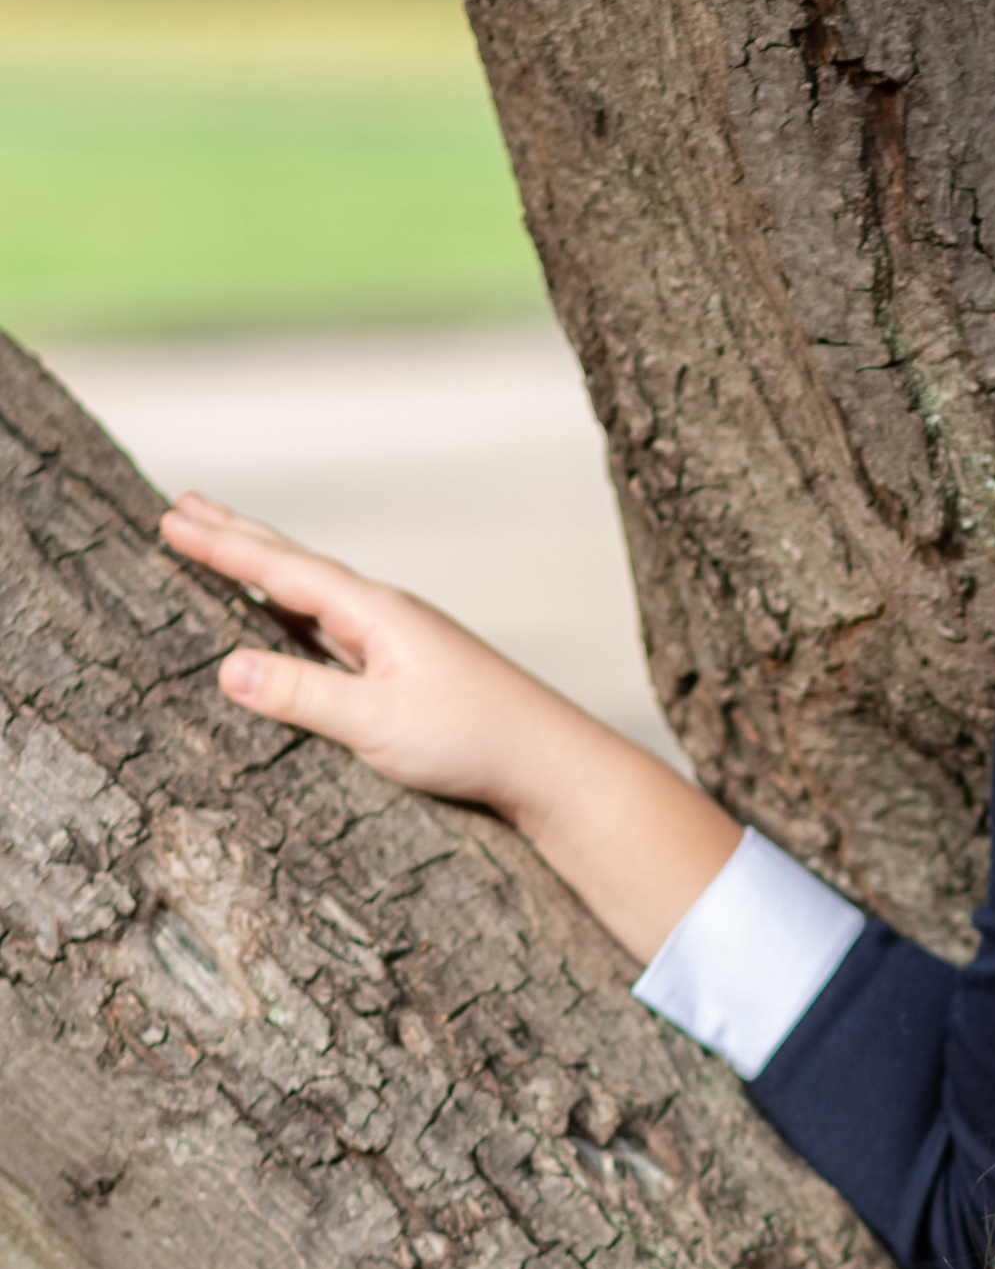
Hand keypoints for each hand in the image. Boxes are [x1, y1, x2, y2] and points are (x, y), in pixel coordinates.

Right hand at [161, 494, 573, 814]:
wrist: (551, 764)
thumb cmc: (474, 741)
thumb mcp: (376, 724)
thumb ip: (300, 694)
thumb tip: (226, 668)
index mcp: (375, 613)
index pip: (282, 571)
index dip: (222, 547)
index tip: (169, 520)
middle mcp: (387, 614)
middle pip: (297, 565)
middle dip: (238, 537)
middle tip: (184, 505)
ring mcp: (400, 640)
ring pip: (315, 592)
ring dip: (266, 567)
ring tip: (225, 545)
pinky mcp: (410, 669)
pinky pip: (334, 624)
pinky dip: (296, 608)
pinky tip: (289, 616)